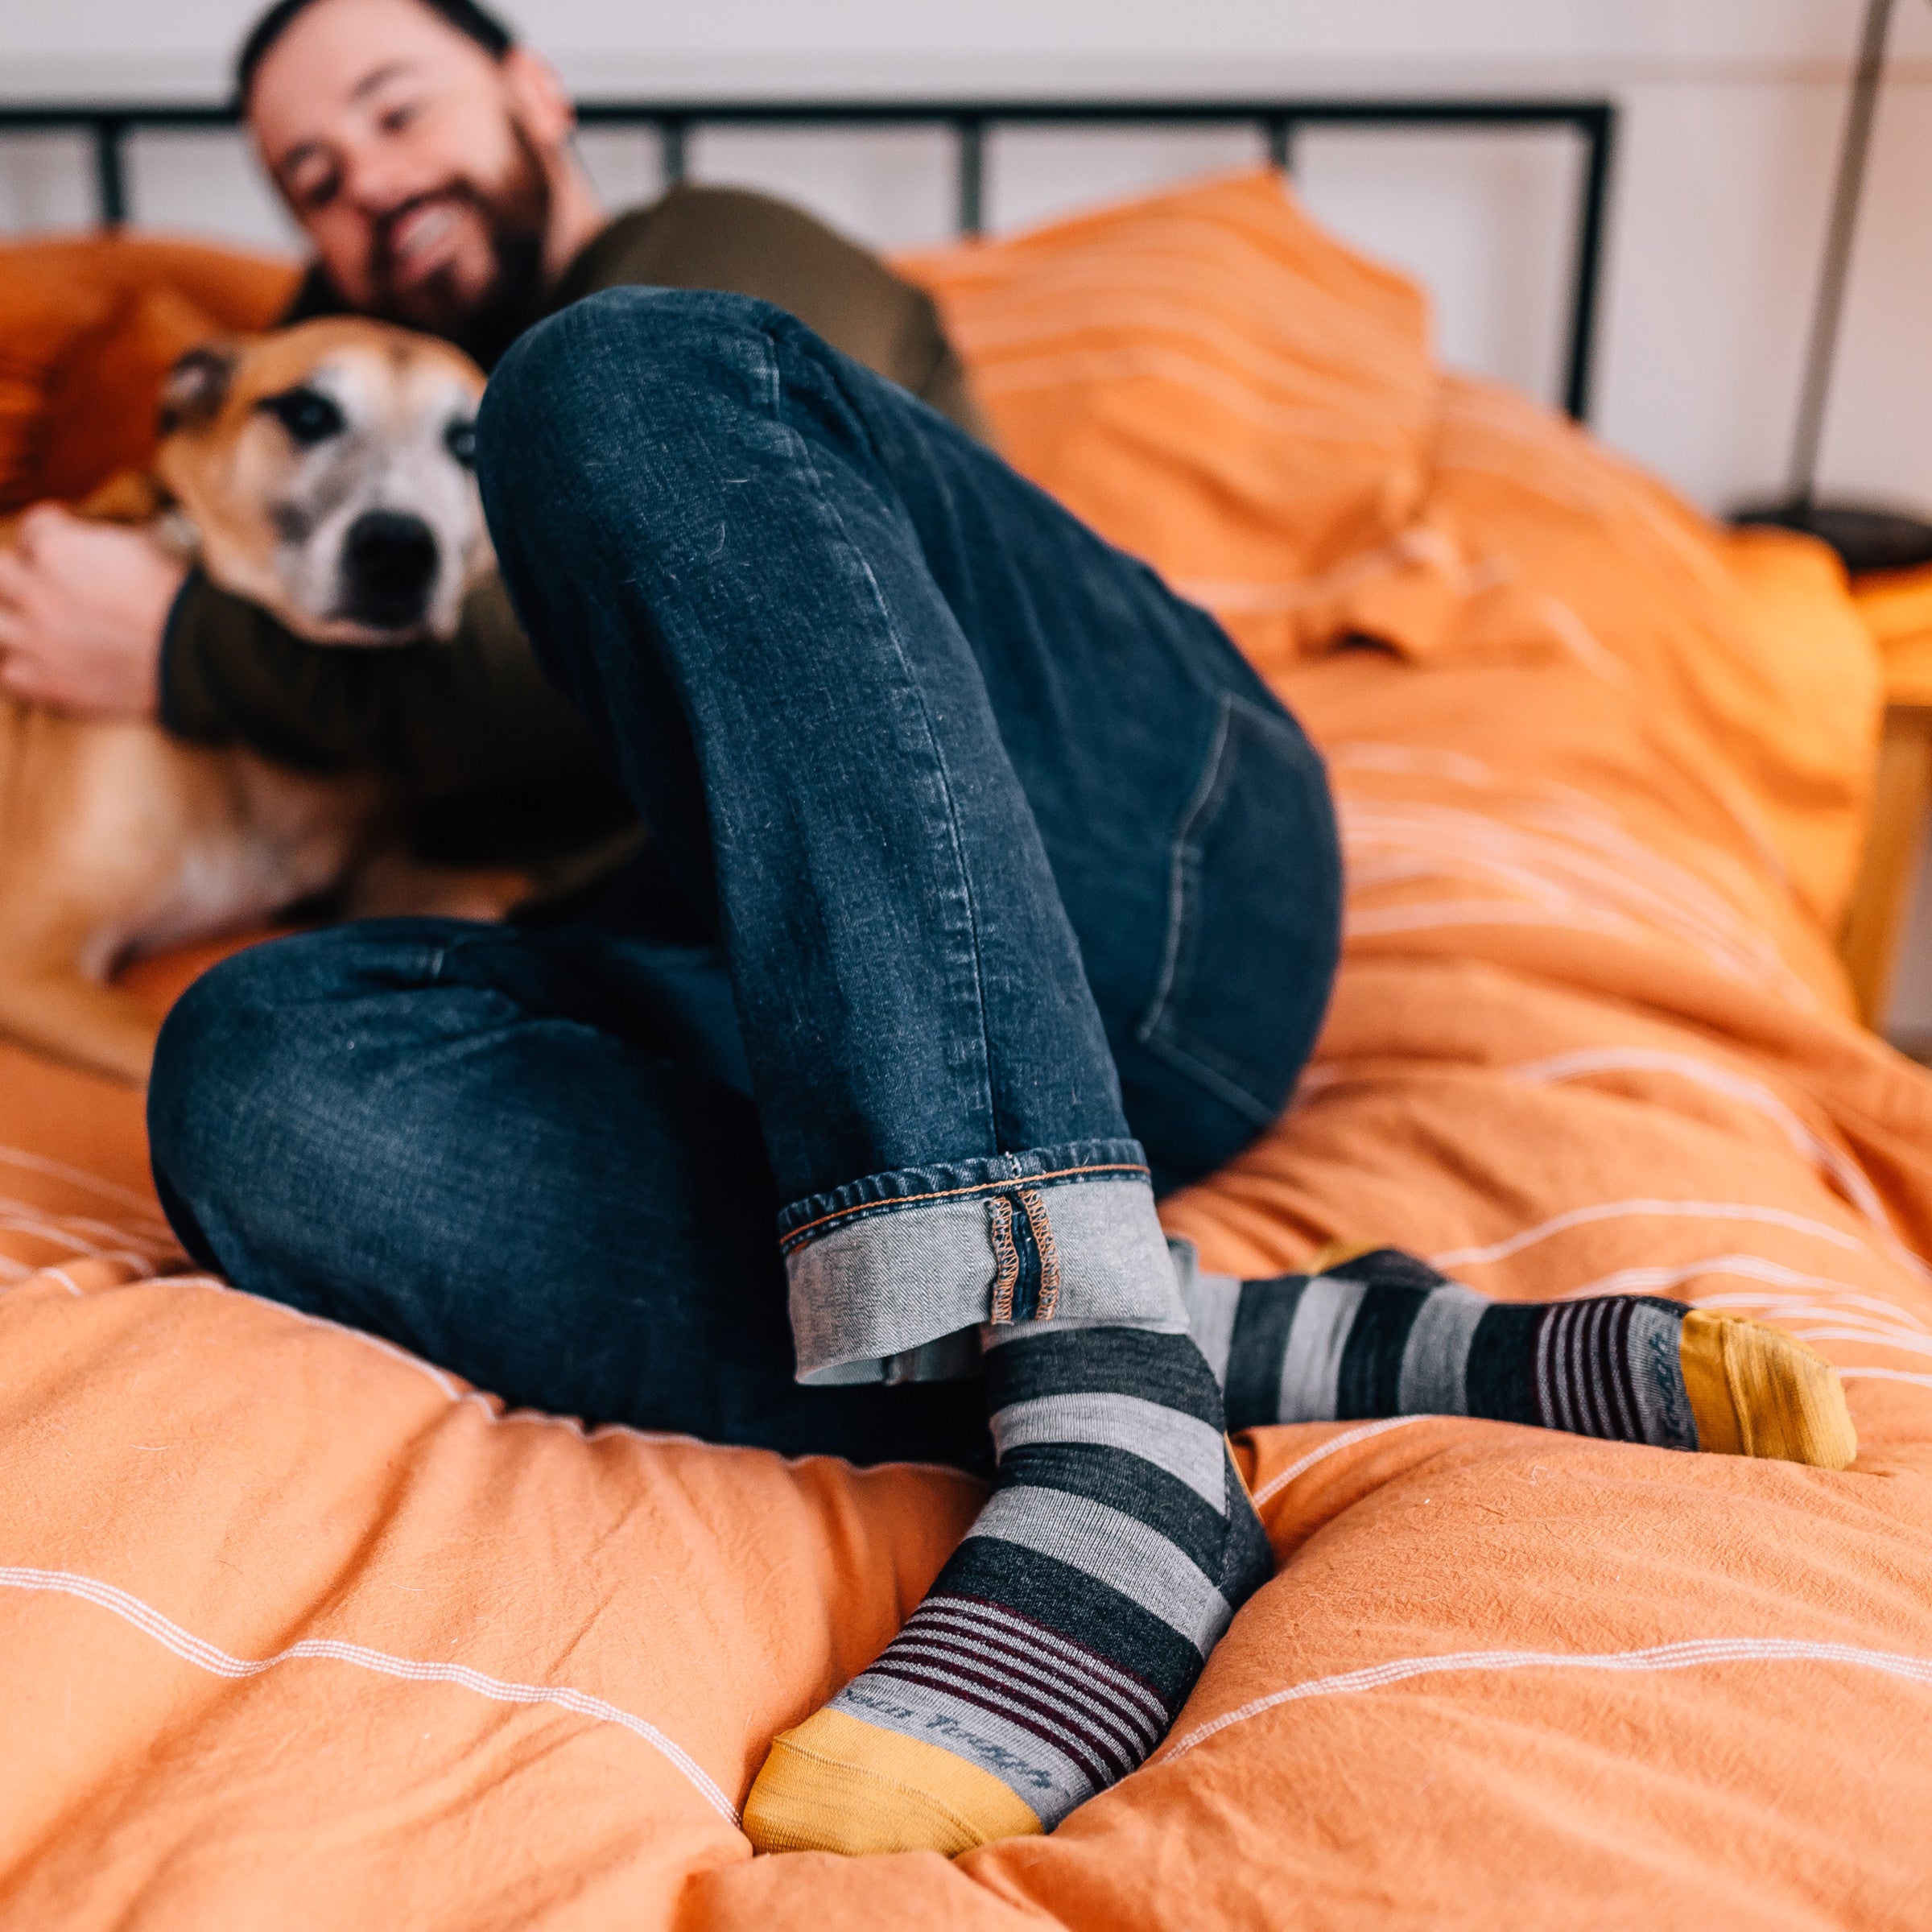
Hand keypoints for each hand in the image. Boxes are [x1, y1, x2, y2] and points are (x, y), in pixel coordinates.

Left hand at [0, 505, 186, 717]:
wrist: (203, 655)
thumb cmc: (184, 596)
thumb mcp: (149, 543)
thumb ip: (111, 537)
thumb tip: (109, 537)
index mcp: (59, 550)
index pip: (35, 525)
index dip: (54, 528)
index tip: (68, 534)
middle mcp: (36, 592)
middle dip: (21, 570)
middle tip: (47, 579)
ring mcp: (36, 640)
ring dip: (13, 620)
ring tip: (41, 622)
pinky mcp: (49, 683)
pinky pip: (8, 673)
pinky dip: (21, 666)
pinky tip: (44, 661)